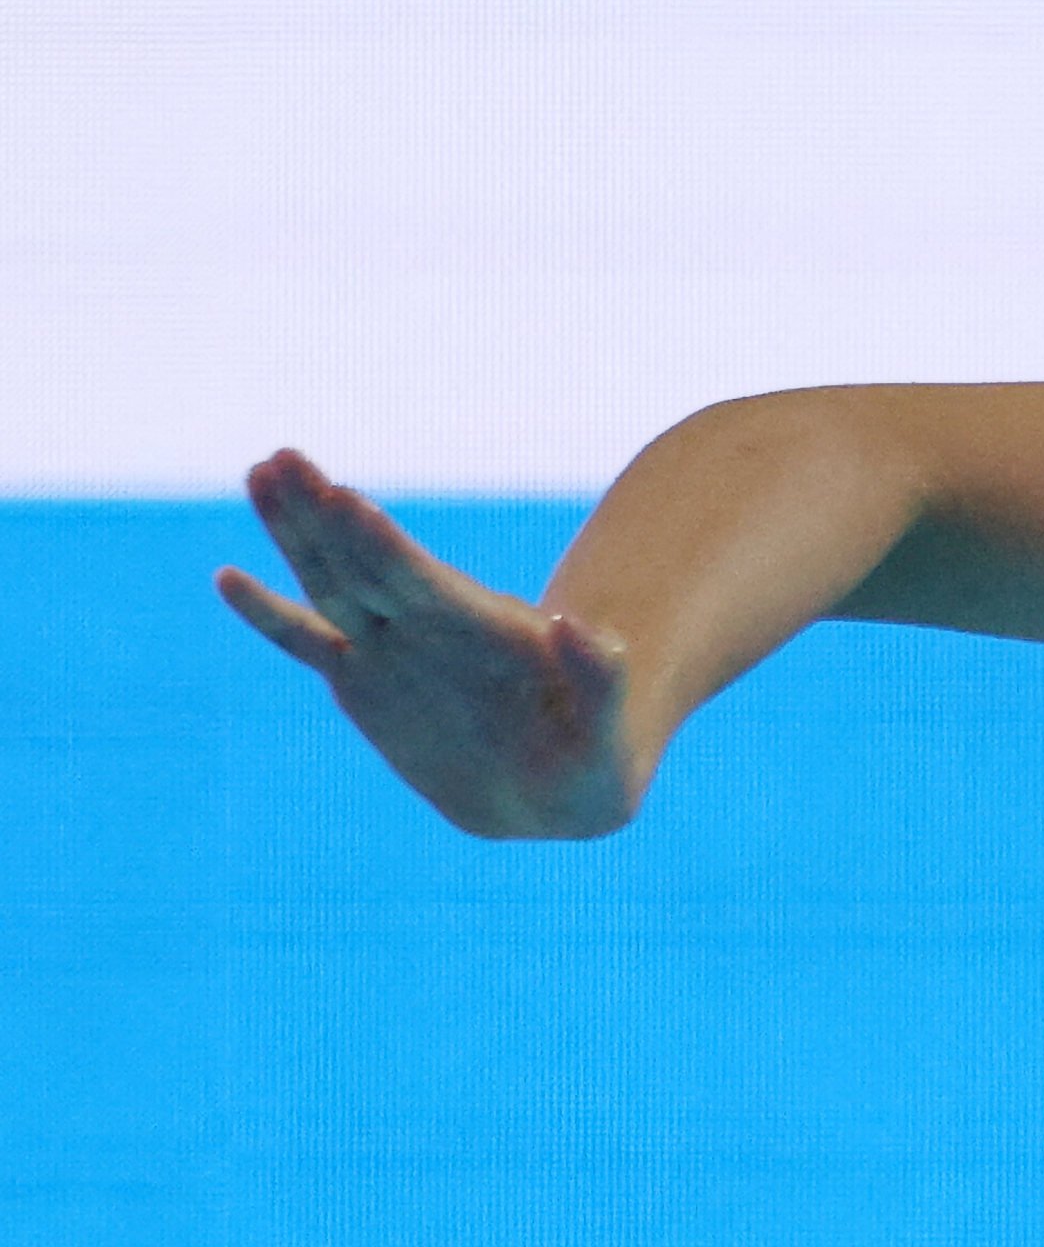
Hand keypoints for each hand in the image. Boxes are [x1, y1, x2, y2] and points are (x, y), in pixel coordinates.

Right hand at [219, 451, 638, 837]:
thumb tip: (578, 626)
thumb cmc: (595, 757)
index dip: (381, 543)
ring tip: (261, 472)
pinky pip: (310, 643)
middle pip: (366, 565)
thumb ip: (602, 678)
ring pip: (332, 583)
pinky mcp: (365, 683)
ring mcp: (392, 651)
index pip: (422, 580)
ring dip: (297, 534)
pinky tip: (229, 578)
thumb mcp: (611, 731)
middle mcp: (429, 630)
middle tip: (283, 459)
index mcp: (483, 633)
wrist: (561, 788)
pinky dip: (271, 616)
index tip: (343, 498)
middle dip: (324, 516)